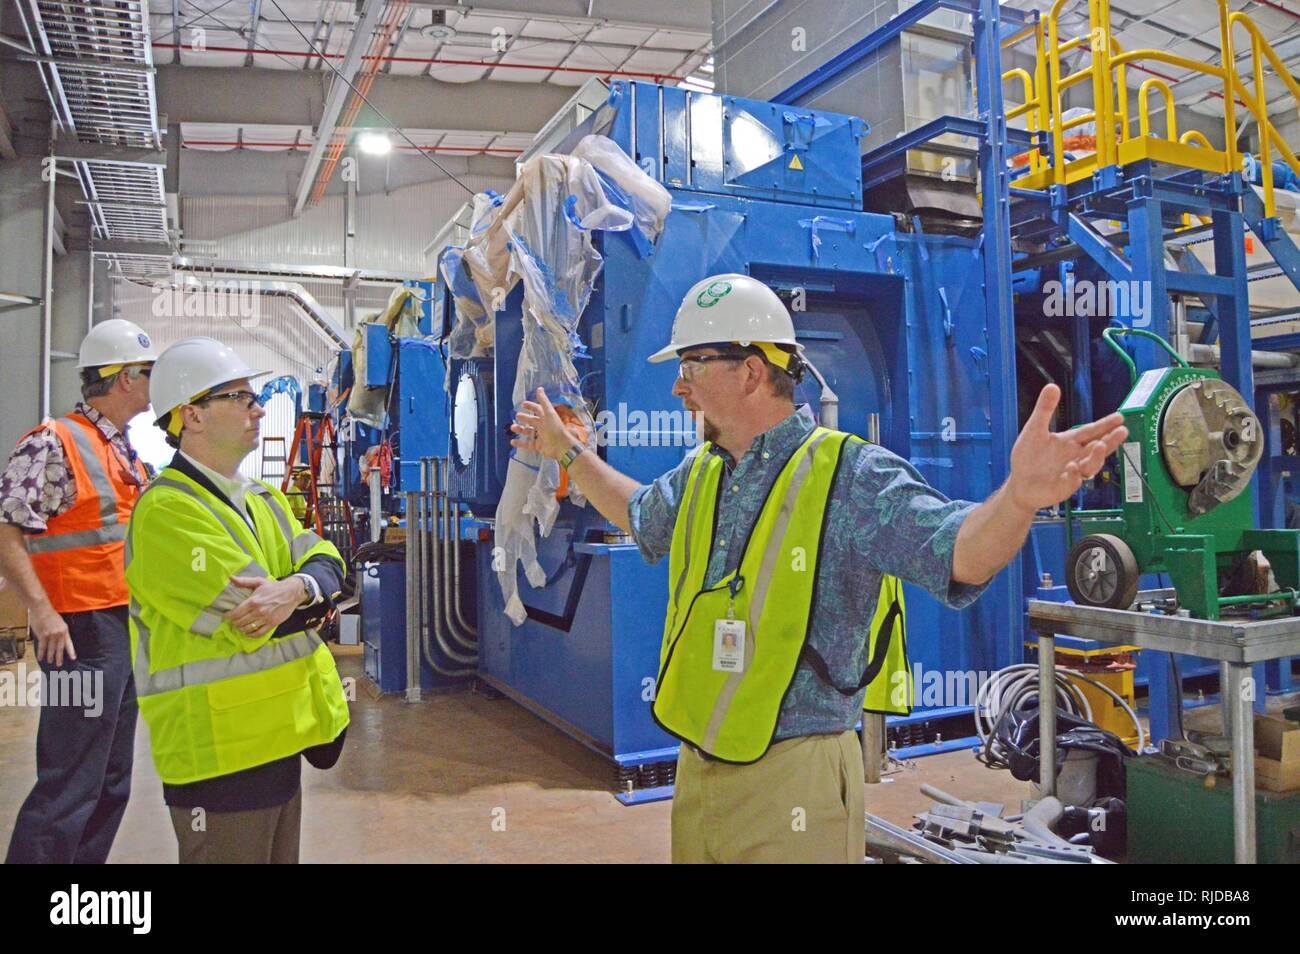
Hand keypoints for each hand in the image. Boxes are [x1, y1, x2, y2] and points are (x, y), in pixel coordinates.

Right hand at [31, 605, 74, 665]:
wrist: (42, 608)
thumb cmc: (49, 614)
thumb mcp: (59, 622)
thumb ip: (59, 631)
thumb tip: (56, 639)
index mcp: (65, 630)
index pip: (69, 643)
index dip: (71, 651)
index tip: (73, 658)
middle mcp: (59, 634)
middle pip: (60, 648)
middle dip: (59, 657)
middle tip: (59, 665)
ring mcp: (51, 635)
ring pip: (51, 649)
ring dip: (50, 656)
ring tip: (50, 662)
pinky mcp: (43, 635)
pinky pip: (42, 647)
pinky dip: (41, 653)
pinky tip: (41, 658)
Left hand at [224, 575, 303, 637]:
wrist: (291, 592)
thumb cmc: (274, 587)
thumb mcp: (258, 581)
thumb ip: (244, 581)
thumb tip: (231, 578)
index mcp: (253, 601)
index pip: (236, 613)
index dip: (228, 616)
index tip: (226, 616)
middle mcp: (258, 611)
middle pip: (240, 622)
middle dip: (234, 622)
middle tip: (233, 621)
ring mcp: (265, 619)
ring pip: (248, 628)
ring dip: (241, 629)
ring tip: (240, 626)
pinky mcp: (272, 624)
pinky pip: (259, 633)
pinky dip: (251, 635)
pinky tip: (248, 633)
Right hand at [509, 387, 584, 460]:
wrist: (560, 446)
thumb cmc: (556, 428)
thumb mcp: (549, 413)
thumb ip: (544, 401)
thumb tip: (539, 388)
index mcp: (547, 418)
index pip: (538, 409)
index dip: (531, 406)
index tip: (523, 404)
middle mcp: (543, 426)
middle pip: (532, 420)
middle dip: (525, 418)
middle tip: (517, 415)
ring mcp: (540, 436)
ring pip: (528, 432)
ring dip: (520, 429)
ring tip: (513, 427)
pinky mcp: (538, 446)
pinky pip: (527, 444)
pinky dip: (520, 443)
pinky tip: (513, 441)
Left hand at [1007, 384, 1128, 512]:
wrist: (1020, 483)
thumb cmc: (1029, 458)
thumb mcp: (1035, 429)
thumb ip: (1044, 410)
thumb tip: (1052, 386)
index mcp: (1070, 442)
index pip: (1091, 431)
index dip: (1105, 425)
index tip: (1119, 417)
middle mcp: (1075, 457)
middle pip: (1098, 448)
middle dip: (1110, 440)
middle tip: (1122, 431)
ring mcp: (1072, 474)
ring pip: (1090, 466)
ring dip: (1095, 457)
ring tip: (1099, 445)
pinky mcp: (1062, 488)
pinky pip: (1071, 483)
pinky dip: (1072, 475)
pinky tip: (1071, 467)